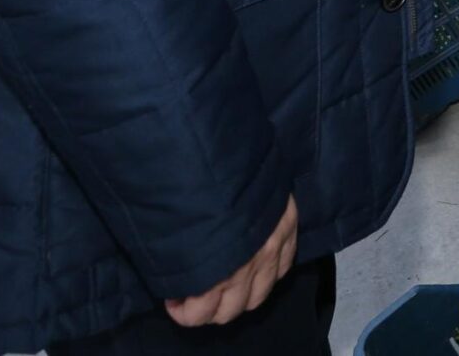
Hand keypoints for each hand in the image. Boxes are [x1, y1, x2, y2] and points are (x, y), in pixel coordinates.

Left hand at [167, 196, 296, 327]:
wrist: (219, 146)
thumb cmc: (187, 187)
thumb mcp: (169, 227)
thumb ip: (176, 259)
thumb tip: (169, 277)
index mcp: (216, 267)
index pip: (201, 312)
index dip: (183, 312)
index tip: (172, 298)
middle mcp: (248, 263)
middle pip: (231, 310)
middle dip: (208, 311)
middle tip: (194, 297)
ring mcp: (273, 246)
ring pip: (258, 297)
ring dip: (238, 299)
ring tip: (222, 288)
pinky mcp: (289, 226)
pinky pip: (283, 270)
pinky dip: (267, 277)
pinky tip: (252, 269)